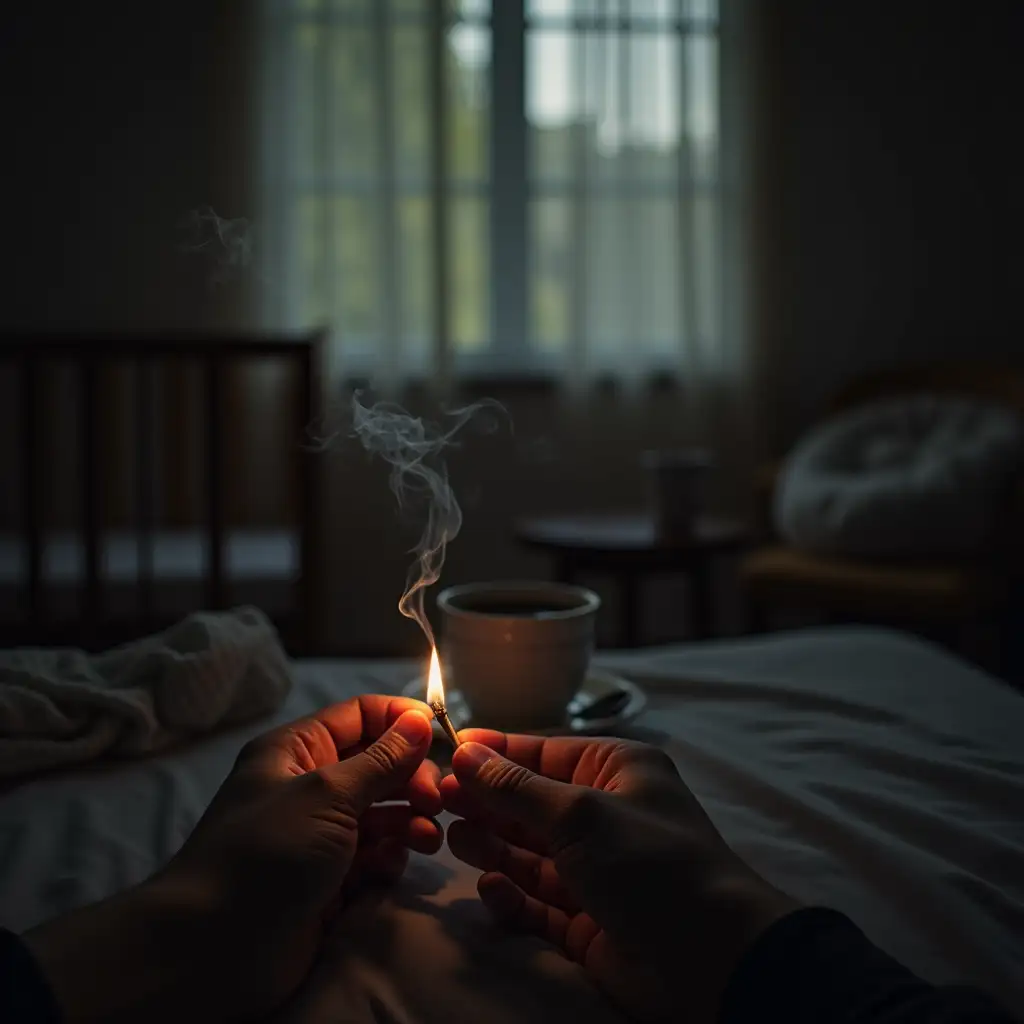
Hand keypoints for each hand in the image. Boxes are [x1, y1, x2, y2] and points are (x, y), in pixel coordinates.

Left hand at [26, 695, 441, 1023]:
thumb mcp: (327, 795)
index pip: (360, 716)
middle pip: (377, 764)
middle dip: (411, 776)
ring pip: (381, 811)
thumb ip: (381, 760)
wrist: (212, 950)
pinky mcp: (330, 880)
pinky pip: (374, 855)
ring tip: (427, 837)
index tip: (443, 735)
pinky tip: (394, 865)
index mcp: (298, 751)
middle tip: (435, 799)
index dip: (401, 720)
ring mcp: (320, 836)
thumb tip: (421, 719)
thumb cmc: (267, 853)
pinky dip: (391, 856)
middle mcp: (310, 787)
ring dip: (410, 818)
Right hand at [442, 733, 797, 1023]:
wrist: (712, 959)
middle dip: (487, 800)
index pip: (544, 753)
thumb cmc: (651, 864)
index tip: (448, 750)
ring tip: (454, 837)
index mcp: (617, 772)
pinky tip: (490, 887)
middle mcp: (605, 816)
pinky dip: (511, 895)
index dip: (496, 752)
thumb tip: (465, 752)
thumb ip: (517, 788)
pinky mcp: (586, 921)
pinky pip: (536, 901)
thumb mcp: (580, 813)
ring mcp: (596, 871)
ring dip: (492, 845)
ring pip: (528, 853)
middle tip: (438, 798)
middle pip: (530, 803)